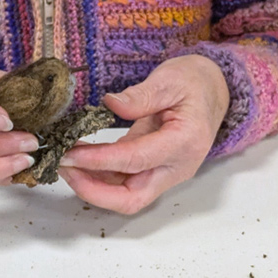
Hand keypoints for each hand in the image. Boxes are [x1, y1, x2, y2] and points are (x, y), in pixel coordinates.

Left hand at [56, 55, 229, 214]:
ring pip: (127, 196)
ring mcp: (167, 172)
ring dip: (93, 186)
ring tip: (65, 163)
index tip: (70, 153)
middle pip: (132, 198)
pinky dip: (101, 178)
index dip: (99, 160)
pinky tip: (80, 162)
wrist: (214, 90)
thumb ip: (141, 95)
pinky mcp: (156, 170)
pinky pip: (126, 184)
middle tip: (63, 167)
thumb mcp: (169, 79)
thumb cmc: (194, 82)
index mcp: (184, 142)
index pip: (135, 160)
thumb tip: (110, 103)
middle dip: (94, 190)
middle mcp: (177, 167)